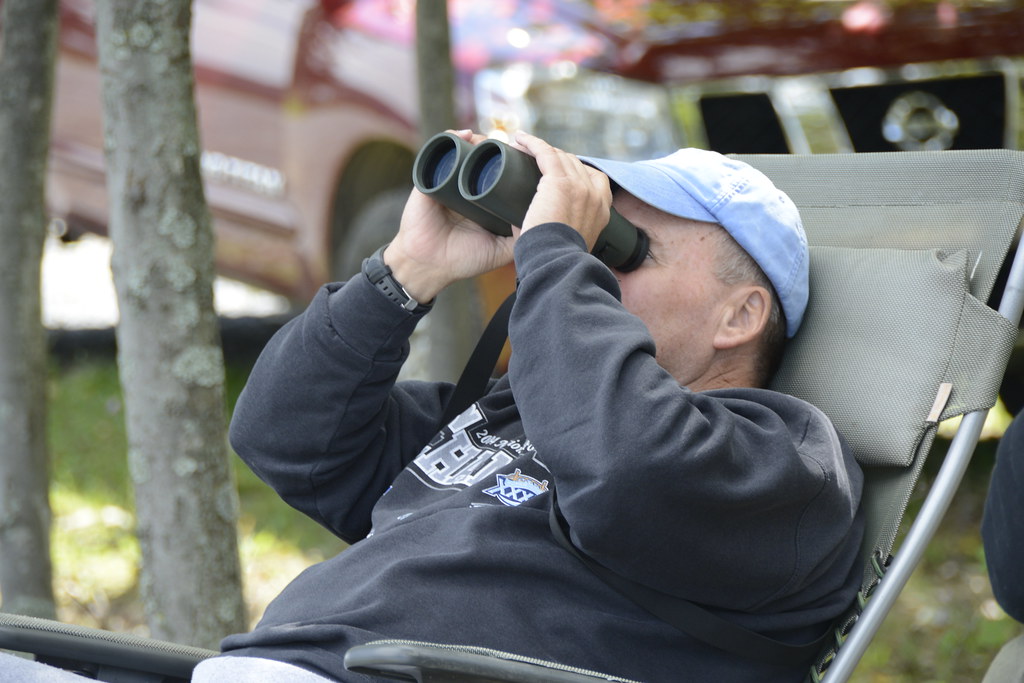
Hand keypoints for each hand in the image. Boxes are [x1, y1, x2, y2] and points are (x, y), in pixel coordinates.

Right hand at [386, 130, 515, 301]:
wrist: (430, 266)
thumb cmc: (464, 260)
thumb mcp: (501, 250)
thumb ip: (522, 237)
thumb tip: (544, 216)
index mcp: (483, 200)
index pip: (500, 174)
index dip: (513, 162)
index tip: (528, 158)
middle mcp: (466, 188)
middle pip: (484, 159)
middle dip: (498, 148)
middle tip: (513, 147)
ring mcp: (447, 182)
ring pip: (465, 152)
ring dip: (479, 141)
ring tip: (490, 141)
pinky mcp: (429, 179)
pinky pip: (439, 152)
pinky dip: (452, 138)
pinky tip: (465, 134)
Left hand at [513, 131, 611, 250]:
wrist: (557, 265)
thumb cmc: (557, 262)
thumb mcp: (570, 245)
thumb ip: (562, 233)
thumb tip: (532, 228)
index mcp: (602, 210)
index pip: (593, 179)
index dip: (574, 172)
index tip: (557, 174)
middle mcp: (595, 194)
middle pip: (575, 164)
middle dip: (556, 159)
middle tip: (534, 161)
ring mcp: (580, 186)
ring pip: (560, 156)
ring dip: (542, 150)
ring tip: (523, 147)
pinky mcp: (560, 181)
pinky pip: (546, 153)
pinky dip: (532, 144)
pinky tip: (519, 139)